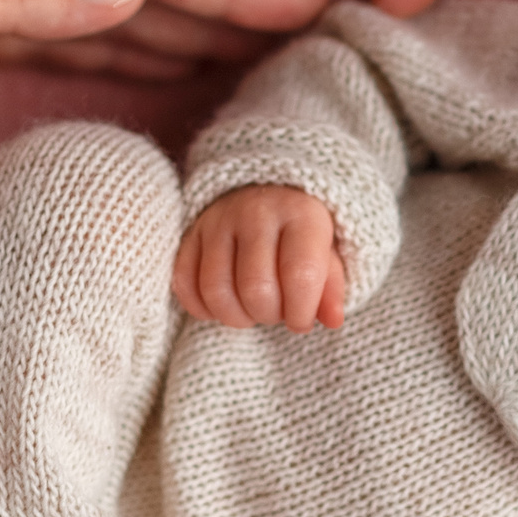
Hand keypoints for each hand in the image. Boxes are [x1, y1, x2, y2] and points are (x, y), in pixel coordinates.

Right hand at [172, 186, 348, 332]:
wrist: (266, 196)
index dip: (301, 312)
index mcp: (301, 214)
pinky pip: (185, 284)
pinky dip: (203, 308)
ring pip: (216, 291)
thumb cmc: (302, 237)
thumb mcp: (328, 255)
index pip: (300, 275)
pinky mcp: (191, 233)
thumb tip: (333, 320)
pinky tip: (224, 305)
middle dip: (269, 315)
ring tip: (252, 311)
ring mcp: (218, 220)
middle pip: (256, 289)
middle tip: (278, 311)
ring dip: (236, 316)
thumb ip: (331, 288)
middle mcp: (257, 211)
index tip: (302, 320)